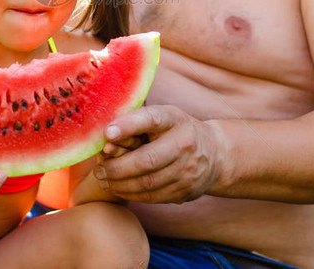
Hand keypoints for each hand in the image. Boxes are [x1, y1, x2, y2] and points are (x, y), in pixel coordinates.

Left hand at [94, 105, 222, 203]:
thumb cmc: (175, 131)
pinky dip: (131, 194)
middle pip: (146, 160)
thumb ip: (136, 122)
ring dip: (120, 184)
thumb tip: (104, 137)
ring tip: (103, 179)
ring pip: (147, 183)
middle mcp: (184, 143)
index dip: (128, 126)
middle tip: (99, 169)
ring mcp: (187, 169)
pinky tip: (118, 189)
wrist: (214, 153)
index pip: (151, 119)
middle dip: (117, 167)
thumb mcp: (163, 117)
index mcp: (174, 119)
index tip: (107, 133)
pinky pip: (153, 196)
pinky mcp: (185, 190)